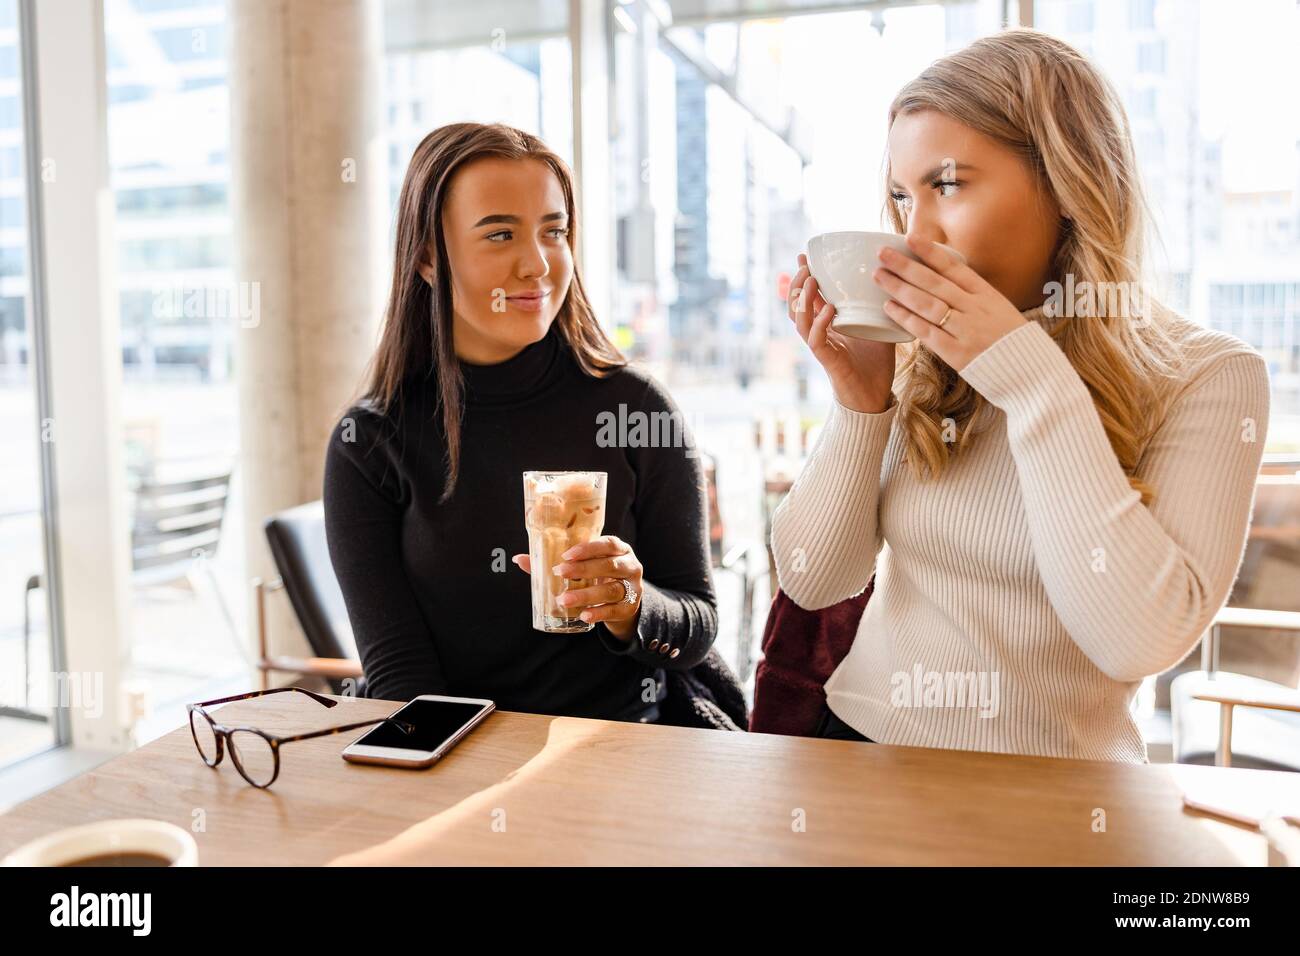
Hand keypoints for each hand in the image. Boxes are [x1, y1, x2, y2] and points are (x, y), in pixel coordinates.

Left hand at [512, 535, 642, 641]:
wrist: (622, 601)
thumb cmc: (598, 577)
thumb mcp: (584, 566)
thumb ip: (556, 562)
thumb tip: (519, 559)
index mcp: (619, 550)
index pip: (608, 544)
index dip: (588, 548)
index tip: (566, 554)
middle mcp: (630, 566)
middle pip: (610, 566)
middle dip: (584, 569)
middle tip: (560, 572)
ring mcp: (633, 588)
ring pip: (611, 590)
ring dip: (587, 594)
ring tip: (564, 599)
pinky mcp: (629, 608)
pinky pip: (614, 610)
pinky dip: (599, 613)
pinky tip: (584, 615)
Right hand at [787, 252, 896, 412]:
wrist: (875, 398)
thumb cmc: (876, 365)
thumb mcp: (880, 326)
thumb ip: (880, 307)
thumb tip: (896, 278)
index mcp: (827, 324)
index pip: (808, 297)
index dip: (803, 277)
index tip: (804, 255)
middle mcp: (819, 333)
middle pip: (796, 305)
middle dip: (797, 283)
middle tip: (804, 264)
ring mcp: (821, 346)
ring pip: (799, 320)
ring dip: (803, 299)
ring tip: (811, 280)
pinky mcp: (827, 360)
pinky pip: (815, 340)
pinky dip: (820, 324)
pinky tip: (828, 310)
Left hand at [872, 235, 1027, 372]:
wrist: (1032, 375)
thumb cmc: (1013, 343)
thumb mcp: (1000, 311)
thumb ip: (975, 298)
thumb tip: (947, 282)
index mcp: (987, 295)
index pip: (954, 267)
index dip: (930, 252)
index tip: (909, 238)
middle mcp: (975, 308)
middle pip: (934, 282)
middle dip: (906, 266)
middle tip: (882, 253)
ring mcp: (965, 330)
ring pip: (927, 303)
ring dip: (900, 288)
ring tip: (879, 276)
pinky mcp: (956, 353)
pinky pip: (926, 331)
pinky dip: (906, 318)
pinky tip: (889, 307)